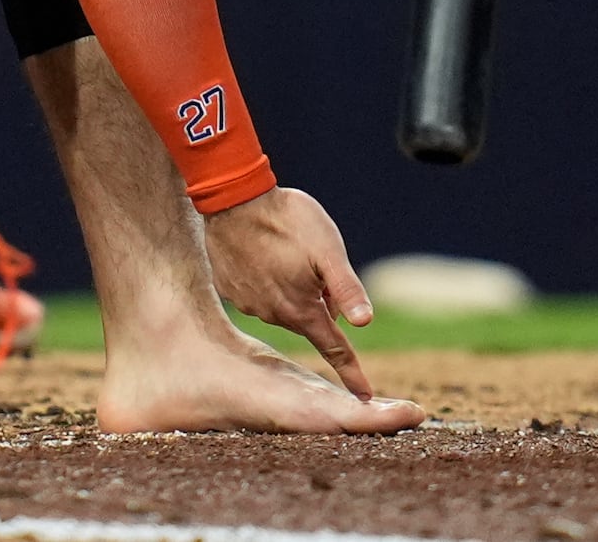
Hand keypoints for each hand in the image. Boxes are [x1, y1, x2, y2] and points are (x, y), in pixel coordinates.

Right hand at [203, 186, 377, 397]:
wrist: (234, 199)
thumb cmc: (288, 220)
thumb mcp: (328, 250)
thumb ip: (346, 288)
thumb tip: (365, 322)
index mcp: (302, 310)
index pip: (333, 349)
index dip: (351, 373)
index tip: (364, 397)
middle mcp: (274, 315)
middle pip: (310, 320)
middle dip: (321, 302)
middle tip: (318, 262)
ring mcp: (250, 304)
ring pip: (285, 305)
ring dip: (294, 288)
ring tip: (288, 249)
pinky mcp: (232, 289)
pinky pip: (260, 294)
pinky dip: (269, 281)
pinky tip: (265, 255)